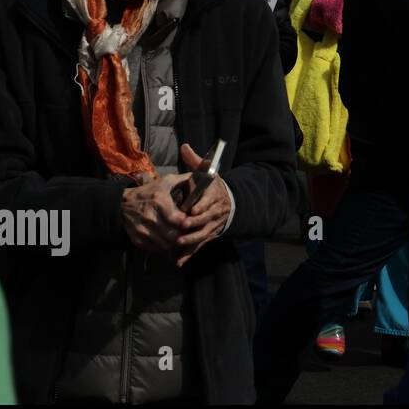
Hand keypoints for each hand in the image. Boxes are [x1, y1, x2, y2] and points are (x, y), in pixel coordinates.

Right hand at [121, 172, 189, 252]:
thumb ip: (183, 179)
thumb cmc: (148, 192)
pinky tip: (167, 240)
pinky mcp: (137, 240)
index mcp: (160, 202)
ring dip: (174, 242)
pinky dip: (164, 246)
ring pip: (166, 244)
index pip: (180, 220)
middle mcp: (150, 218)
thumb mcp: (165, 182)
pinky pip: (156, 249)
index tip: (191, 221)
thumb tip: (201, 176)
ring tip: (178, 236)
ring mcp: (143, 230)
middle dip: (183, 234)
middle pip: (174, 235)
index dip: (188, 223)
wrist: (122, 204)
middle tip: (187, 232)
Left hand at [174, 142, 232, 267]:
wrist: (229, 203)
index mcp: (214, 195)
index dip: (201, 205)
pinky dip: (189, 254)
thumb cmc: (213, 187)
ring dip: (192, 240)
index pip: (209, 200)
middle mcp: (215, 212)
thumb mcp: (207, 172)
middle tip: (182, 227)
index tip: (192, 208)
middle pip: (206, 219)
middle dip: (195, 224)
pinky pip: (199, 246)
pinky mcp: (208, 236)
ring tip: (179, 243)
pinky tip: (179, 262)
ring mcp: (212, 225)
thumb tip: (185, 147)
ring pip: (203, 234)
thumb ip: (195, 162)